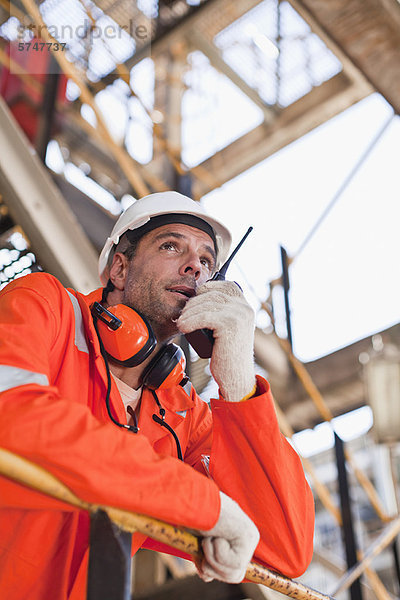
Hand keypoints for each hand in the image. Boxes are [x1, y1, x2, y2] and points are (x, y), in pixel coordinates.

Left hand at [177, 281, 255, 400]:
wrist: (236, 377)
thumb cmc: (227, 355)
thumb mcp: (228, 330)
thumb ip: (221, 313)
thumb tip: (198, 299)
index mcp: (245, 306)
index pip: (226, 285)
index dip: (207, 288)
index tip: (194, 299)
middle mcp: (245, 308)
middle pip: (212, 294)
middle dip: (193, 302)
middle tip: (182, 315)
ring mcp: (239, 315)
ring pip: (206, 304)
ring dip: (188, 313)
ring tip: (180, 323)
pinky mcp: (230, 324)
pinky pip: (204, 316)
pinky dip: (190, 321)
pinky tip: (183, 328)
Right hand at [196, 491, 259, 582]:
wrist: (191, 501)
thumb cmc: (191, 517)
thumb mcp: (198, 543)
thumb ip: (207, 559)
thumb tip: (207, 576)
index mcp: (237, 537)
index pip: (231, 569)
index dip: (214, 570)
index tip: (202, 562)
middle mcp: (247, 538)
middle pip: (234, 576)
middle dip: (214, 567)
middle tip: (204, 548)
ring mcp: (250, 537)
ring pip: (234, 573)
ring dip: (213, 558)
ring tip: (208, 538)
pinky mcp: (248, 536)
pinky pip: (234, 563)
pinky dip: (217, 552)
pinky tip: (215, 534)